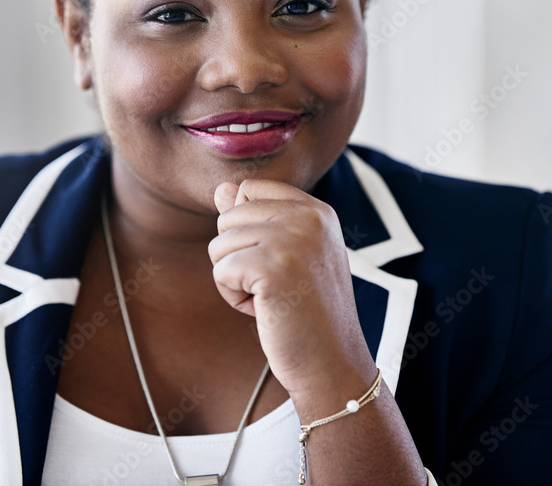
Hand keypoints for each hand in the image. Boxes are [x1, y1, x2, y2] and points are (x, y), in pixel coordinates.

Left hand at [208, 179, 374, 397]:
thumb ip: (256, 218)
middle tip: (275, 286)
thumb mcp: (287, 256)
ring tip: (272, 299)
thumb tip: (220, 188)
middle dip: (237, 257)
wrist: (332, 364)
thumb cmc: (308, 313)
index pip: (248, 190)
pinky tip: (266, 310)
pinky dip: (234, 297)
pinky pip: (220, 271)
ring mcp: (293, 239)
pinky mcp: (273, 266)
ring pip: (219, 245)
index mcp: (317, 210)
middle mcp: (309, 216)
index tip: (277, 263)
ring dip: (235, 279)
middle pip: (228, 217)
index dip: (246, 230)